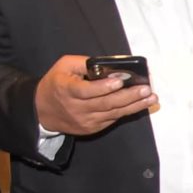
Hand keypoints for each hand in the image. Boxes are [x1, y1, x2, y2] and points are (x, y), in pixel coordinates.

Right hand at [35, 55, 157, 135]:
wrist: (42, 110)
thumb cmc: (56, 83)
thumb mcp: (64, 67)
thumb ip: (85, 64)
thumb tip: (110, 66)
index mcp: (66, 90)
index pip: (86, 91)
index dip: (103, 87)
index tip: (120, 81)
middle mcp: (76, 108)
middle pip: (105, 104)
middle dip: (129, 97)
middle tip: (147, 90)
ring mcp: (85, 120)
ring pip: (113, 113)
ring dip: (135, 106)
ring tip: (151, 98)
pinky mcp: (92, 128)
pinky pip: (112, 119)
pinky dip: (127, 112)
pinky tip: (141, 105)